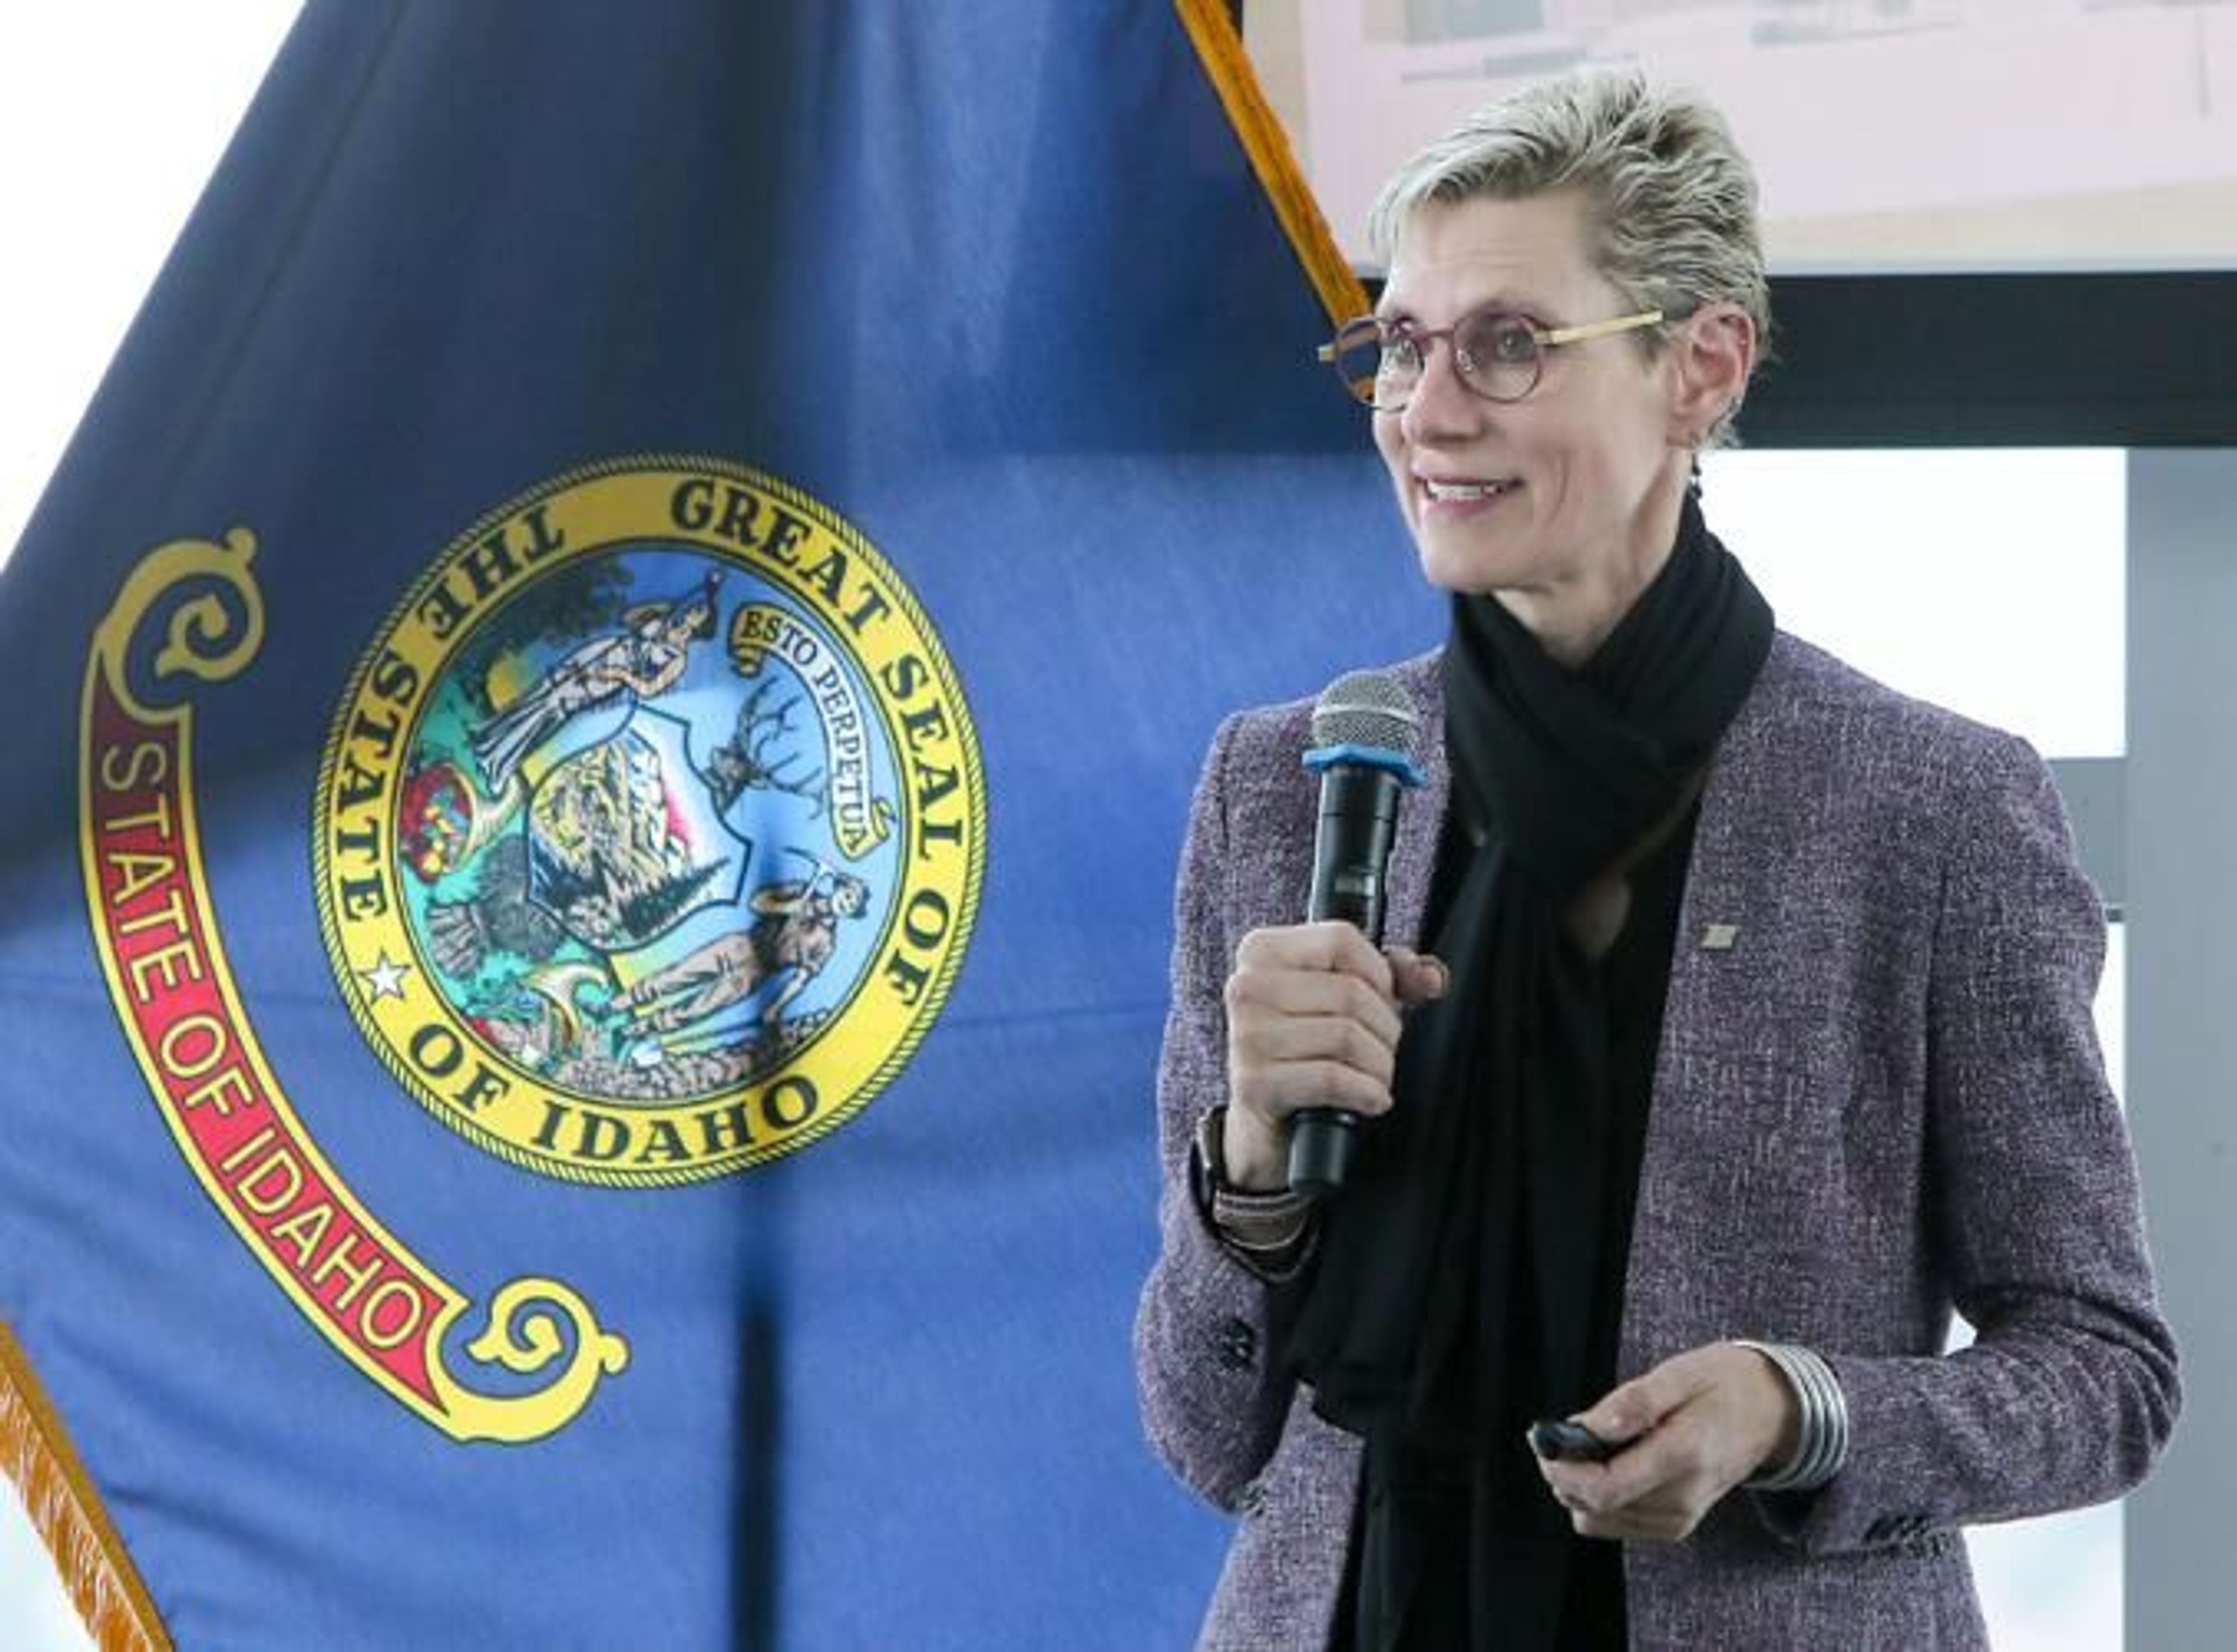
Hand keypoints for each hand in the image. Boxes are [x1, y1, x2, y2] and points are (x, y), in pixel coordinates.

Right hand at [1221, 922, 1444, 1189]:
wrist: (1263, 1115)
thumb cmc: (1304, 1045)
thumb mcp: (1343, 997)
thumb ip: (1391, 975)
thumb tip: (1430, 977)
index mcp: (1260, 951)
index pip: (1341, 939)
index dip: (1379, 972)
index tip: (1382, 999)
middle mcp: (1246, 988)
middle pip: (1350, 992)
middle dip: (1385, 1027)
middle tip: (1381, 1048)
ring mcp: (1247, 1037)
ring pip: (1347, 1036)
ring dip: (1379, 1064)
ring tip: (1376, 1075)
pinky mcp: (1255, 1084)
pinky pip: (1332, 1078)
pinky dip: (1366, 1092)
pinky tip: (1370, 1098)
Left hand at [1532, 1343, 1798, 1541]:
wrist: (1770, 1414)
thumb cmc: (1722, 1385)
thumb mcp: (1679, 1373)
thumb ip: (1632, 1402)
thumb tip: (1588, 1427)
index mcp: (1683, 1456)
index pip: (1604, 1489)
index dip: (1561, 1470)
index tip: (1543, 1439)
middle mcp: (1682, 1499)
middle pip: (1593, 1508)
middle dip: (1565, 1472)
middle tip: (1566, 1433)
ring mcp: (1680, 1518)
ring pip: (1597, 1519)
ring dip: (1581, 1484)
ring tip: (1597, 1443)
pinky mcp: (1675, 1525)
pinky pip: (1614, 1521)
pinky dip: (1600, 1495)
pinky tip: (1614, 1461)